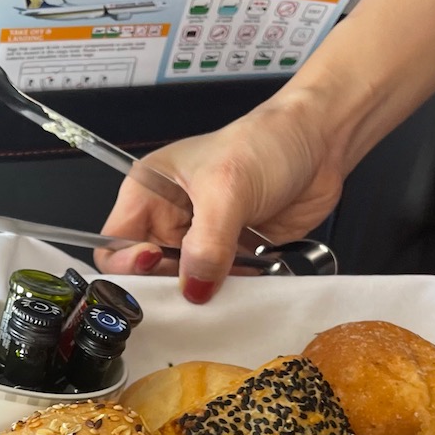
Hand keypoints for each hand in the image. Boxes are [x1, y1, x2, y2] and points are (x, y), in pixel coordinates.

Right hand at [97, 94, 345, 302]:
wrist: (320, 143)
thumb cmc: (266, 142)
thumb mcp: (227, 189)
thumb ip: (207, 244)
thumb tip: (193, 289)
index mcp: (149, 191)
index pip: (114, 242)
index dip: (127, 261)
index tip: (154, 264)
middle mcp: (170, 218)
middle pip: (147, 272)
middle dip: (168, 284)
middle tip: (193, 288)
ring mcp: (201, 238)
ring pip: (185, 284)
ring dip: (203, 292)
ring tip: (224, 285)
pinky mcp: (231, 254)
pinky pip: (219, 286)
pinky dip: (229, 292)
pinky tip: (244, 284)